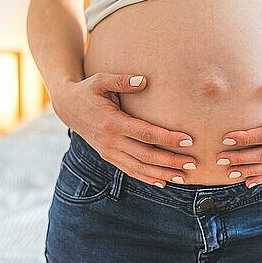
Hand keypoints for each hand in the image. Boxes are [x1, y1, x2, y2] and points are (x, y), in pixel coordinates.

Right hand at [51, 72, 197, 188]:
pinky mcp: (108, 156)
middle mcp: (111, 141)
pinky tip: (163, 182)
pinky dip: (147, 178)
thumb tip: (143, 81)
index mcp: (112, 122)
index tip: (188, 140)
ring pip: (139, 168)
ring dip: (162, 174)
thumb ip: (122, 80)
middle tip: (193, 163)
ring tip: (184, 177)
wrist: (68, 107)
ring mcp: (109, 151)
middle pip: (146, 155)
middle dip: (171, 161)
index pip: (146, 134)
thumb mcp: (101, 80)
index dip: (168, 139)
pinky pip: (129, 170)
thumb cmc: (89, 90)